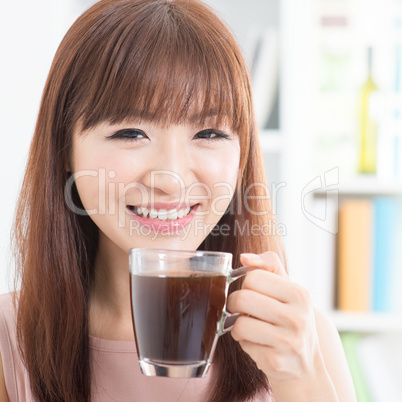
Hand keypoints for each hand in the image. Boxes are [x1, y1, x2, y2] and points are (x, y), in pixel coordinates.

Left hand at [227, 251, 327, 392]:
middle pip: (242, 298)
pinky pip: (242, 343)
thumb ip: (269, 267)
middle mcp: (297, 317)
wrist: (306, 367)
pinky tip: (256, 343)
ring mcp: (288, 341)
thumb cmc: (292, 321)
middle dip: (235, 304)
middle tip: (243, 310)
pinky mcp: (275, 361)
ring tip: (249, 327)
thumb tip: (244, 257)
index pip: (253, 277)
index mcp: (299, 294)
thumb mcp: (288, 291)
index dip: (247, 285)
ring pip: (239, 322)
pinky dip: (243, 342)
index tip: (253, 293)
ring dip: (237, 325)